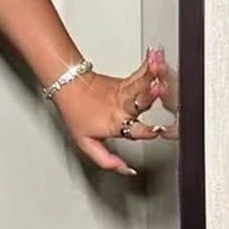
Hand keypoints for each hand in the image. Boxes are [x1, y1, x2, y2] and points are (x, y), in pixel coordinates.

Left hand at [48, 46, 169, 175]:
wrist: (68, 86)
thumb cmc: (76, 113)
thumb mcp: (86, 143)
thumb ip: (106, 160)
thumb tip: (126, 171)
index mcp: (115, 124)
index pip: (135, 130)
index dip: (147, 131)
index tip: (158, 131)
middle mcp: (122, 107)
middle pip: (140, 102)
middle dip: (151, 95)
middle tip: (160, 88)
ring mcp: (124, 92)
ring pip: (141, 83)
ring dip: (152, 74)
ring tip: (160, 65)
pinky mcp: (125, 82)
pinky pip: (140, 73)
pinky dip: (150, 65)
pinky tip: (158, 57)